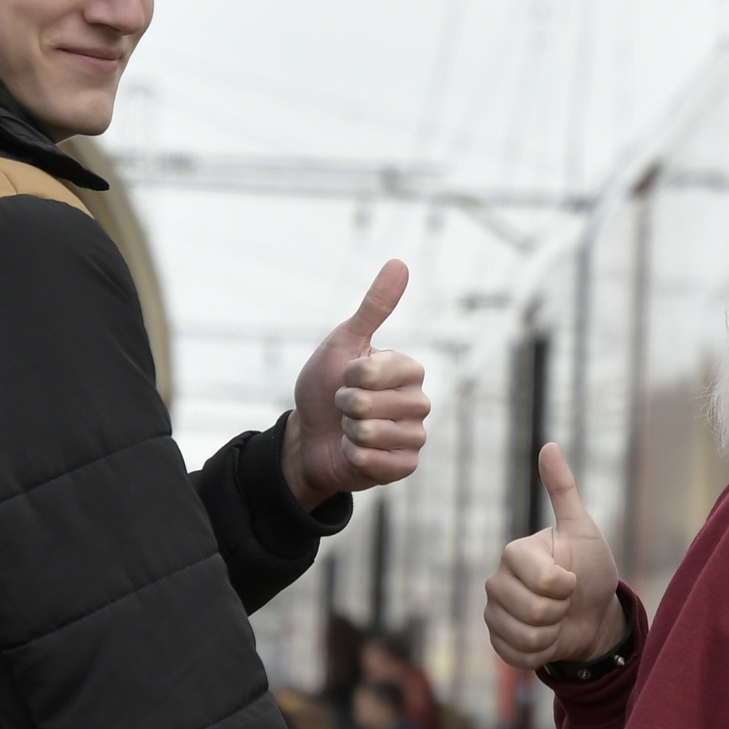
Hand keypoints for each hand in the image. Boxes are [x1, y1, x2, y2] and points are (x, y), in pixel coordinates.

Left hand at [288, 260, 430, 508]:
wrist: (309, 436)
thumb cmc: (326, 387)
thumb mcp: (344, 343)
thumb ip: (374, 307)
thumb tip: (400, 262)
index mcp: (409, 370)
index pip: (380, 370)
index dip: (351, 375)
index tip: (346, 376)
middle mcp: (419, 402)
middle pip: (371, 404)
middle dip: (344, 405)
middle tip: (344, 406)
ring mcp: (414, 435)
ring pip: (371, 433)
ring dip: (347, 432)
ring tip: (349, 429)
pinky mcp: (405, 466)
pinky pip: (376, 461)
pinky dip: (354, 456)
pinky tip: (354, 452)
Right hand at [483, 444, 622, 670]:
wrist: (593, 614)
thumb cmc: (590, 569)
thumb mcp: (583, 530)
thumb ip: (563, 490)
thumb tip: (549, 444)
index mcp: (515, 553)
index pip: (541, 580)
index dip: (565, 586)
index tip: (571, 579)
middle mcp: (496, 580)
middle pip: (532, 611)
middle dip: (560, 611)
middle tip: (564, 601)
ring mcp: (493, 612)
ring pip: (525, 637)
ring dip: (552, 633)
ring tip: (556, 618)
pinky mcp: (497, 641)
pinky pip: (518, 656)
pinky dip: (542, 653)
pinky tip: (548, 637)